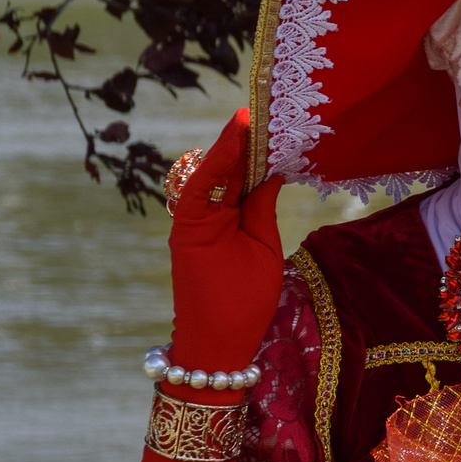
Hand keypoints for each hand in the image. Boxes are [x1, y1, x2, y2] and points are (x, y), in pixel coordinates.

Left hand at [166, 108, 284, 401]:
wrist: (214, 345)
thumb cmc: (239, 303)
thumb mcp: (261, 252)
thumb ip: (262, 209)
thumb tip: (269, 174)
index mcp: (199, 220)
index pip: (214, 170)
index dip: (231, 142)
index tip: (246, 115)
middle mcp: (191, 218)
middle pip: (212, 171)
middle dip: (234, 145)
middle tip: (257, 116)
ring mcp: (195, 227)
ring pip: (216, 184)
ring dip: (236, 162)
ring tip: (259, 136)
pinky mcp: (203, 236)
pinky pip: (219, 201)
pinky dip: (236, 184)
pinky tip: (254, 169)